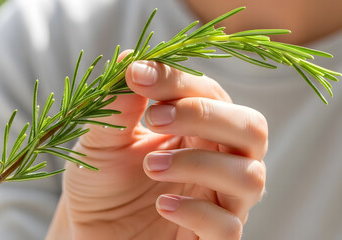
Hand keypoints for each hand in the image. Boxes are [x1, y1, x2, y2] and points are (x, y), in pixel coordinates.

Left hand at [46, 51, 266, 239]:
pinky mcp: (212, 239)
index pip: (211, 95)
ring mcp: (221, 202)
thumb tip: (132, 59)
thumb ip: (120, 106)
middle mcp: (219, 162)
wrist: (89, 229)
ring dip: (199, 164)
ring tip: (150, 166)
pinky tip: (162, 204)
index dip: (180, 82)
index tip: (138, 75)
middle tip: (156, 118)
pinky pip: (228, 227)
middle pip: (252, 129)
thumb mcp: (103, 141)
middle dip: (205, 116)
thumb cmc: (101, 182)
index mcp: (197, 131)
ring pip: (250, 177)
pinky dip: (196, 211)